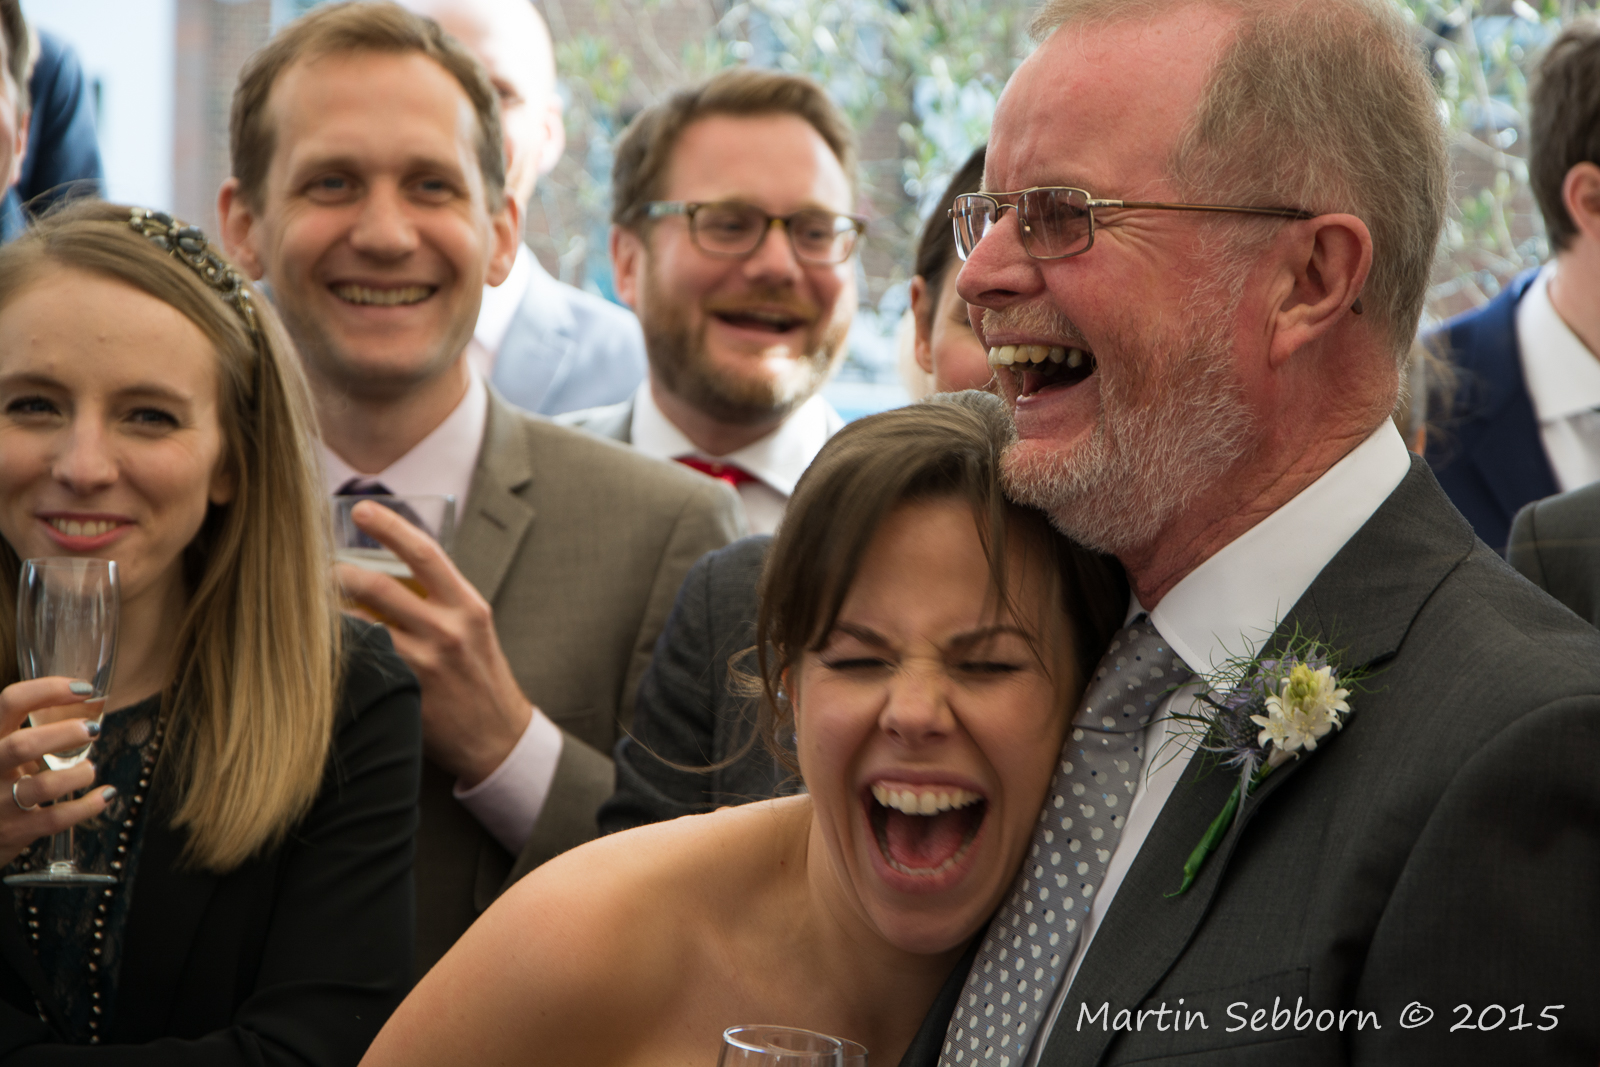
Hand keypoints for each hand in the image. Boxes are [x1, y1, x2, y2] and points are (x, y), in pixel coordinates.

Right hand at [0, 677, 115, 867]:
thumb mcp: (4, 752)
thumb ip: (30, 733)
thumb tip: (86, 706)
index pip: (10, 702)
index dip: (48, 690)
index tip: (83, 689)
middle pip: (23, 745)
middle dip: (64, 733)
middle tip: (92, 729)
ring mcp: (0, 804)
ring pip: (43, 786)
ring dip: (77, 774)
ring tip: (89, 769)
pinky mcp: (15, 832)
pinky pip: (57, 819)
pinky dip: (88, 805)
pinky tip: (105, 795)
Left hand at [338, 500, 533, 785]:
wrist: (497, 737)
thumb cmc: (480, 675)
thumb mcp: (472, 628)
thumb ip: (439, 598)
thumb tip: (390, 566)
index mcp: (468, 605)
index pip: (425, 552)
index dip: (390, 526)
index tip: (360, 509)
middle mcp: (449, 629)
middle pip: (379, 587)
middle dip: (340, 573)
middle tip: (316, 567)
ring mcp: (426, 662)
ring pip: (362, 625)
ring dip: (331, 612)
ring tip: (310, 604)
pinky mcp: (407, 690)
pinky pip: (362, 660)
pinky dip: (340, 649)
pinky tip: (320, 646)